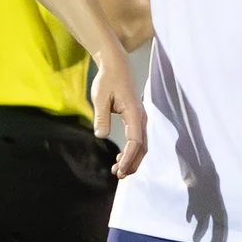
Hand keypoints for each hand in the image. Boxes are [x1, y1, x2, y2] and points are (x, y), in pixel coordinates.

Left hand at [91, 53, 144, 177]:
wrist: (116, 65)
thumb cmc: (107, 80)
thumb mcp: (100, 97)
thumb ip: (101, 117)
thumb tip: (101, 135)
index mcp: (134, 114)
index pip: (135, 142)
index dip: (129, 158)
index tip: (120, 169)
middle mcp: (141, 118)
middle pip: (142, 147)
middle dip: (132, 163)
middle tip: (119, 175)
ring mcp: (140, 118)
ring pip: (141, 145)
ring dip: (132, 159)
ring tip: (118, 170)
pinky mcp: (136, 118)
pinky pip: (138, 139)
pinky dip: (132, 151)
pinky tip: (120, 158)